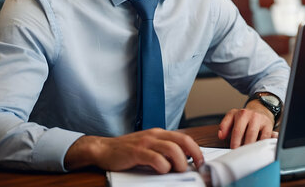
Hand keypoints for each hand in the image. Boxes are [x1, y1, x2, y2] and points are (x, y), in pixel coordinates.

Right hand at [64, 128, 203, 173]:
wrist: (103, 149)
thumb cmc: (126, 151)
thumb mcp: (148, 147)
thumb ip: (163, 151)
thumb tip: (182, 161)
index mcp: (159, 133)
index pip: (184, 137)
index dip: (196, 149)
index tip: (200, 161)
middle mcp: (154, 135)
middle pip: (182, 140)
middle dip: (194, 154)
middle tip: (195, 166)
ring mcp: (145, 142)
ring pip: (172, 148)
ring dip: (180, 162)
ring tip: (179, 170)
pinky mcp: (136, 152)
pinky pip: (155, 158)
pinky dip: (163, 167)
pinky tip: (161, 171)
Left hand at [217, 100, 276, 148]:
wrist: (259, 111)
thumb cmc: (244, 117)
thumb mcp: (232, 118)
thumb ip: (224, 126)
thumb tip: (221, 135)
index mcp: (241, 113)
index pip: (237, 130)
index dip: (235, 142)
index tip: (233, 150)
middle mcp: (251, 115)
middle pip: (247, 134)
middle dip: (243, 146)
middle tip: (240, 154)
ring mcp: (260, 119)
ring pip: (255, 136)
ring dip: (251, 146)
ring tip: (248, 153)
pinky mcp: (269, 125)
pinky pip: (265, 137)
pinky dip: (261, 144)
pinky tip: (257, 149)